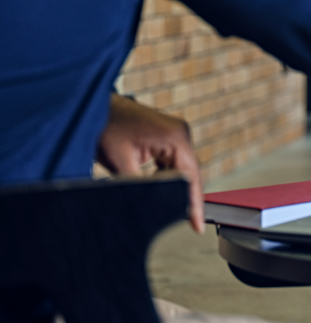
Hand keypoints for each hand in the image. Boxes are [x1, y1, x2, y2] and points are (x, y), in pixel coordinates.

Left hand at [97, 94, 204, 232]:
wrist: (90, 108)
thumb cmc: (104, 126)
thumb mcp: (122, 163)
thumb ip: (142, 187)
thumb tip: (150, 209)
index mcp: (175, 137)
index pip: (191, 176)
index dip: (195, 203)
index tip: (197, 225)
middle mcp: (180, 132)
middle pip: (189, 173)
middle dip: (184, 196)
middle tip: (183, 221)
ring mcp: (173, 133)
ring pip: (180, 169)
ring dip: (173, 186)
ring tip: (166, 204)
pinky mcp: (165, 136)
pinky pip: (171, 161)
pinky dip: (165, 175)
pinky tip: (155, 186)